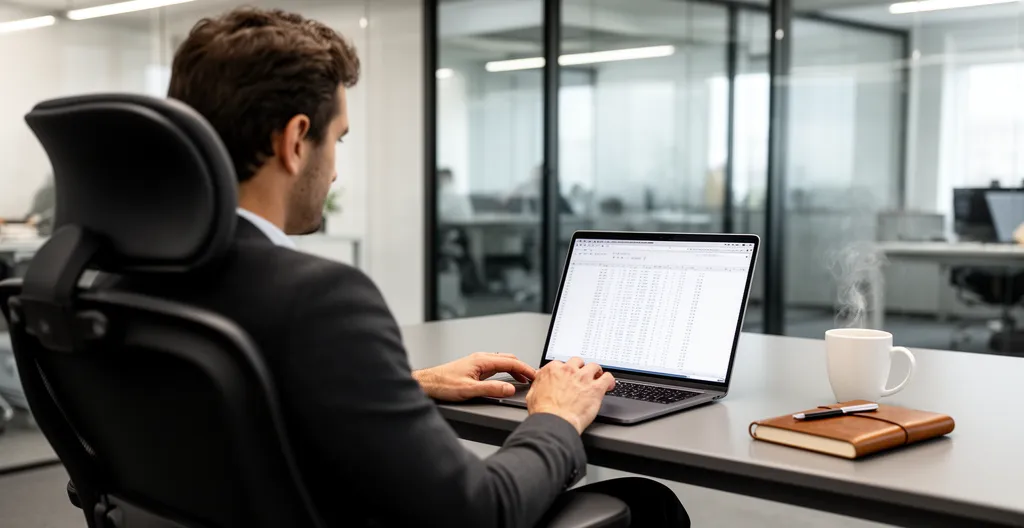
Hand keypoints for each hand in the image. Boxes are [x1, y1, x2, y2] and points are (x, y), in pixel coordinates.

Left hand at [413, 352, 535, 401]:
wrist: (428, 383)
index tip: (535, 375)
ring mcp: (477, 362)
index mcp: (481, 360)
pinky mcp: (474, 368)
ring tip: (523, 378)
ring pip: (502, 362)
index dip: (525, 369)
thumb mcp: (470, 390)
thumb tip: (509, 389)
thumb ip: (491, 389)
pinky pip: (495, 366)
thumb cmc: (443, 384)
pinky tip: (506, 378)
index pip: (510, 362)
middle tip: (532, 377)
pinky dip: (505, 371)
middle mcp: (480, 358)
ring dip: (514, 369)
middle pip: (508, 359)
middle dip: (522, 367)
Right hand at [526, 357, 614, 433]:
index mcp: (553, 370)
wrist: (554, 422)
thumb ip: (538, 385)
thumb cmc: (543, 412)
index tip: (568, 377)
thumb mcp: (532, 395)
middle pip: (579, 362)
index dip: (567, 372)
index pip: (562, 363)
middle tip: (582, 378)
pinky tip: (608, 385)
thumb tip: (539, 384)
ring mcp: (583, 378)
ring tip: (597, 379)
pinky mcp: (595, 388)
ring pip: (594, 366)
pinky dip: (609, 381)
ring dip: (596, 372)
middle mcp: (568, 370)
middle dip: (581, 369)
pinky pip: (607, 378)